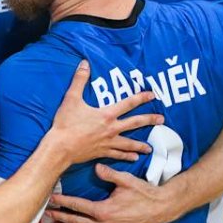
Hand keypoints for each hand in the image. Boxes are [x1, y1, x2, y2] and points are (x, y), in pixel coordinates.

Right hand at [48, 61, 163, 164]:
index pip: (128, 103)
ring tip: (150, 148)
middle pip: (134, 123)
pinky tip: (134, 159)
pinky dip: (126, 157)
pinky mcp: (102, 152)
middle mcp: (111, 129)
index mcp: (106, 114)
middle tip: (161, 120)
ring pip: (129, 143)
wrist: (60, 147)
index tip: (153, 95)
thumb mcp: (71, 98)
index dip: (141, 98)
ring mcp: (107, 142)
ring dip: (140, 145)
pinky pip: (117, 155)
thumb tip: (84, 63)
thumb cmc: (66, 123)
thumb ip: (79, 80)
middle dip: (149, 120)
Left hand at [48, 163, 182, 222]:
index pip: (78, 206)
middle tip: (48, 214)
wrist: (161, 209)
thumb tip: (96, 167)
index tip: (53, 199)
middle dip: (61, 217)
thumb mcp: (126, 180)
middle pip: (77, 222)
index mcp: (105, 210)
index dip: (64, 202)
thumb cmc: (144, 193)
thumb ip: (109, 174)